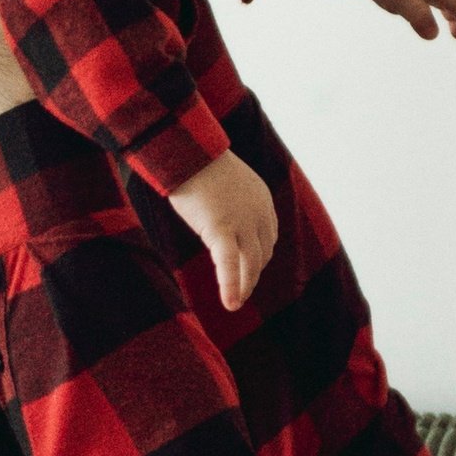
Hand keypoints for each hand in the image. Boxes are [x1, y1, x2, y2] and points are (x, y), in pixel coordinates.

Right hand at [167, 150, 279, 311]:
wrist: (188, 151)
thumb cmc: (198, 163)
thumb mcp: (225, 182)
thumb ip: (230, 202)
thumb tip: (217, 216)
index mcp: (262, 200)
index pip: (267, 238)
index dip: (258, 256)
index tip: (246, 268)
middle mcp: (259, 213)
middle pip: (261, 254)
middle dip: (252, 275)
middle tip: (242, 292)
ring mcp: (242, 222)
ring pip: (250, 264)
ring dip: (244, 287)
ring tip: (236, 304)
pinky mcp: (221, 229)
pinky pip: (228, 264)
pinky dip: (231, 286)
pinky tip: (230, 304)